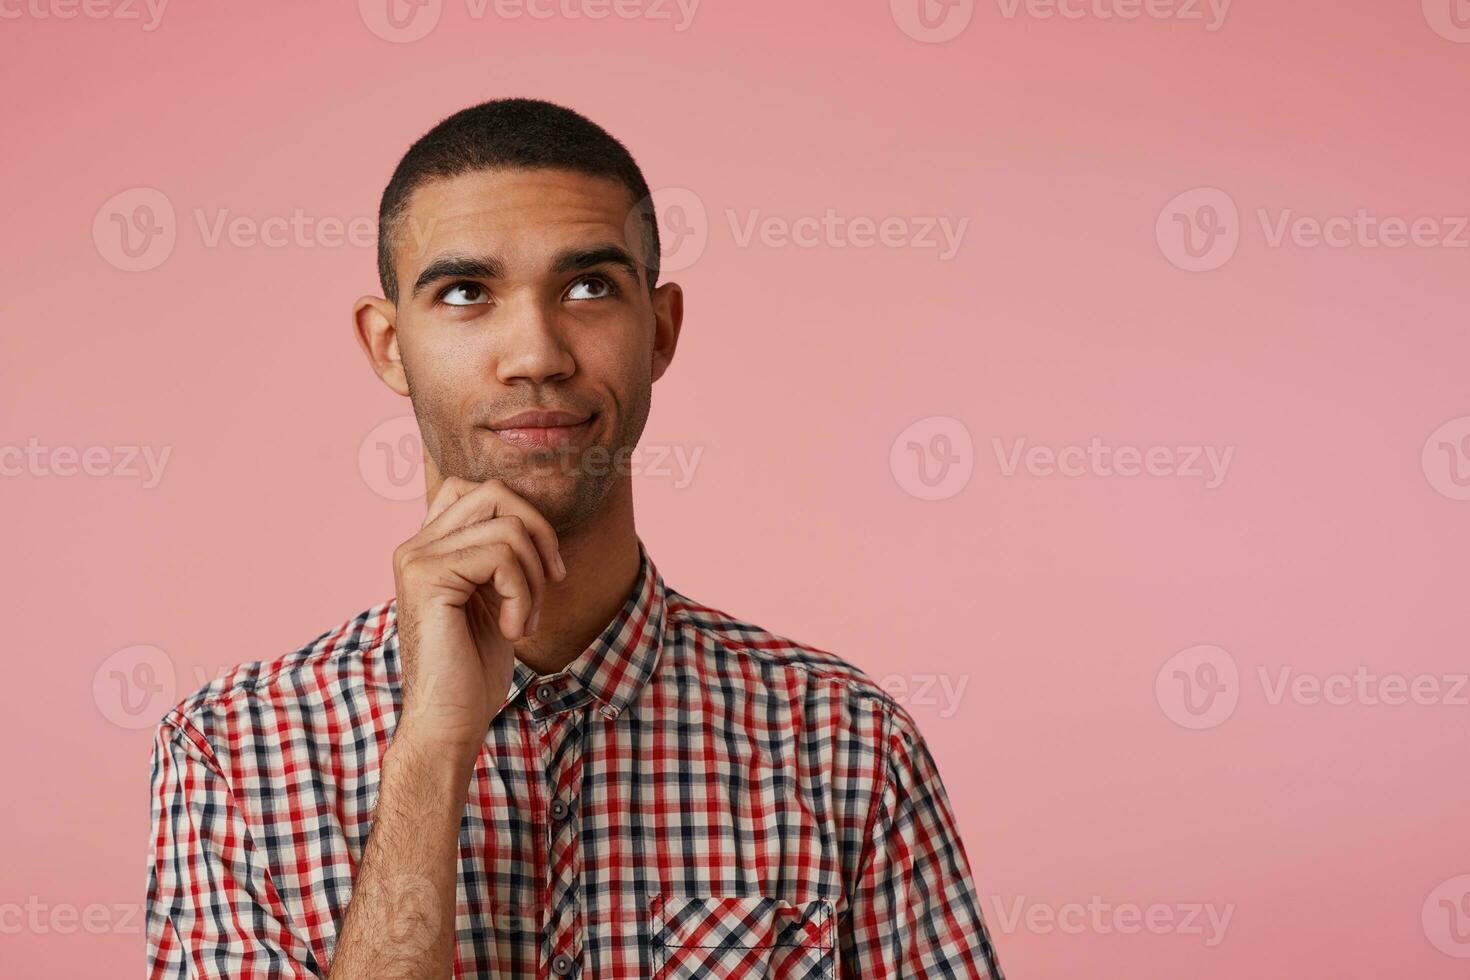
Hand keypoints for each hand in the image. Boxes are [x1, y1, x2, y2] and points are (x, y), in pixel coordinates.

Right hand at [391, 477, 565, 752]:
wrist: (447, 722)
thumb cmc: (473, 669)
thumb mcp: (495, 598)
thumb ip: (501, 555)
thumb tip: (534, 521)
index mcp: (430, 547)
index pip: (482, 491)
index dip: (526, 518)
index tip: (547, 570)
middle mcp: (416, 545)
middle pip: (495, 493)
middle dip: (539, 536)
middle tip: (549, 586)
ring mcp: (417, 558)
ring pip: (506, 528)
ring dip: (534, 578)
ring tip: (524, 621)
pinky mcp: (427, 577)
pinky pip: (501, 557)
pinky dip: (523, 594)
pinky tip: (512, 631)